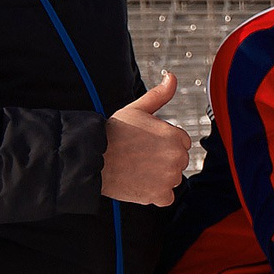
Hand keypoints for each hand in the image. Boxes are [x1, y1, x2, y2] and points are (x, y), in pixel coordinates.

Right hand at [101, 71, 187, 205]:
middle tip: (139, 156)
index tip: (145, 143)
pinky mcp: (160, 195)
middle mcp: (177, 157)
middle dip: (163, 160)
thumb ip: (160, 95)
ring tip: (136, 168)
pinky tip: (138, 182)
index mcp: (176, 136)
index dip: (163, 143)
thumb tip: (173, 77)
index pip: (181, 143)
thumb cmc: (114, 132)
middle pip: (178, 162)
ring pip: (171, 179)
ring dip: (158, 177)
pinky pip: (165, 197)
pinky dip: (153, 193)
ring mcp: (170, 178)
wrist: (93, 158)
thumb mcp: (138, 109)